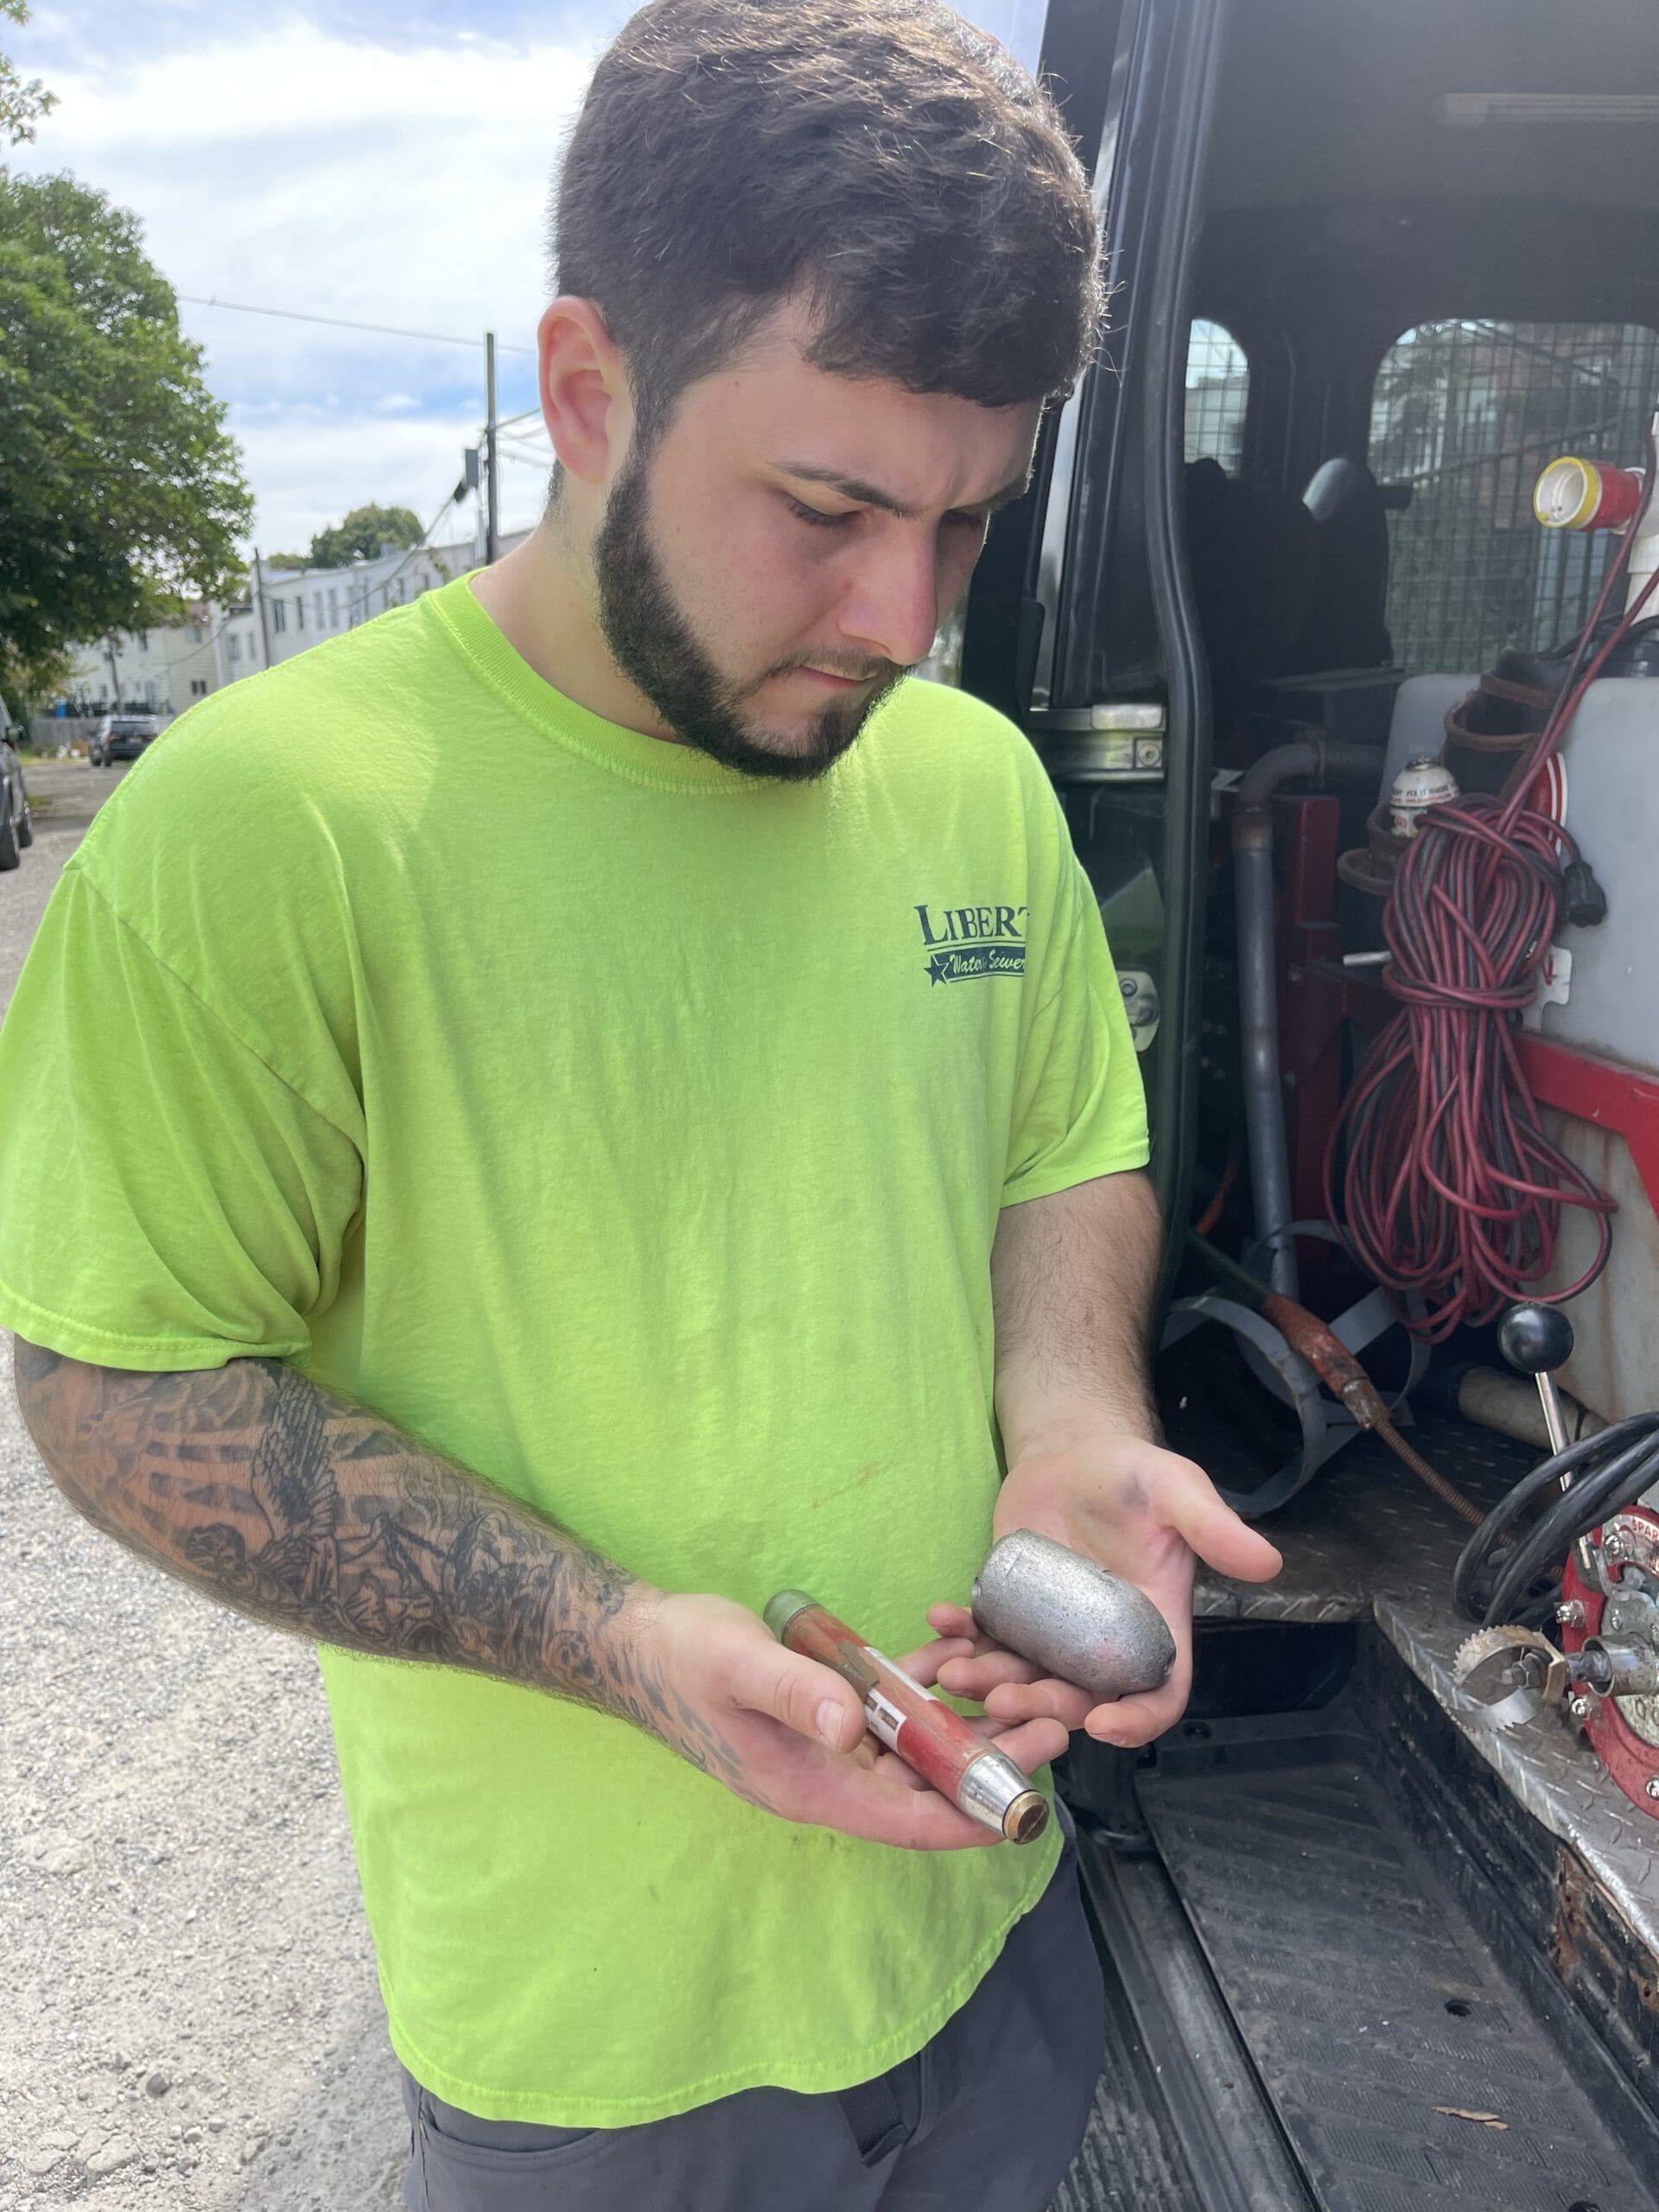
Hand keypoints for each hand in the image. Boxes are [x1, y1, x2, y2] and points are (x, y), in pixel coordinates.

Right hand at [629, 1592, 1070, 1850]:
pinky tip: (960, 1650)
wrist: (638, 1642)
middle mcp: (828, 1777)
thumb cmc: (683, 1658)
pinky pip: (891, 1709)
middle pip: (925, 1787)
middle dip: (989, 1762)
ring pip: (917, 1748)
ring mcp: (828, 1746)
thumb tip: (851, 1726)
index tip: (1029, 1803)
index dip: (970, 1816)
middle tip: (1051, 1724)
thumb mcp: (738, 1667)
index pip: (907, 1821)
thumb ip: (794, 1694)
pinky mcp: (827, 1711)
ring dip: (969, 1723)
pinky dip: (926, 1686)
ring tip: (1028, 1690)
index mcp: (810, 1788)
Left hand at [927, 1435, 1280, 1747]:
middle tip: (1004, 1697)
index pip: (1159, 1694)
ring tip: (956, 1671)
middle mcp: (1106, 1645)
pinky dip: (960, 1641)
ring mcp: (1056, 1635)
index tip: (1102, 1723)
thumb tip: (1268, 1562)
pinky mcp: (1013, 1615)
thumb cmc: (1132, 1474)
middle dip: (1043, 1707)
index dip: (1137, 1721)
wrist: (1071, 1452)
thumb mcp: (1176, 1489)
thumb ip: (1214, 1527)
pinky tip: (938, 1622)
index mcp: (1156, 1627)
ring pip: (1027, 1680)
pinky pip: (988, 1643)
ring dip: (992, 1684)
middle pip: (1081, 1700)